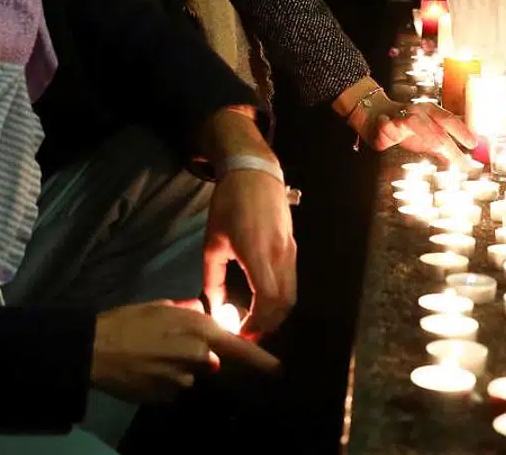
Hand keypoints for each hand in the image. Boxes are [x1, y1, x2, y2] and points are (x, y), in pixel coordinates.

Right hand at [90, 300, 280, 403]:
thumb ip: (190, 311)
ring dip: (181, 368)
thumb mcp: (163, 307)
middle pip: (215, 365)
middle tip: (172, 348)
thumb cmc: (130, 321)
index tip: (279, 370)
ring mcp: (183, 381)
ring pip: (192, 376)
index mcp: (200, 331)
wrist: (96, 349)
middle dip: (204, 359)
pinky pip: (173, 388)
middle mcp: (198, 358)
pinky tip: (147, 369)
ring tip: (153, 355)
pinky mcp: (166, 397)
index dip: (262, 361)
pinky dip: (166, 380)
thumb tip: (204, 312)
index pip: (240, 349)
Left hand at [203, 169, 297, 337]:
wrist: (255, 172)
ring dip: (275, 314)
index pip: (267, 298)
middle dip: (268, 325)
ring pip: (291, 294)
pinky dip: (280, 298)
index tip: (241, 333)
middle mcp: (279, 254)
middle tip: (248, 334)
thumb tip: (215, 306)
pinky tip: (263, 301)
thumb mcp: (212, 241)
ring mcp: (289, 250)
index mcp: (256, 251)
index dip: (257, 322)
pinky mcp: (292, 247)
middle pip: (284, 303)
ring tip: (255, 322)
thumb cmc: (229, 203)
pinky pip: (291, 281)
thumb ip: (212, 277)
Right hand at [349, 89, 474, 164]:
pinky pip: (388, 126)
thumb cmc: (407, 128)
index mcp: (431, 111)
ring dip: (427, 134)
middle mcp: (418, 111)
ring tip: (437, 145)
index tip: (473, 144)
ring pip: (415, 123)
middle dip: (449, 140)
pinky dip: (390, 128)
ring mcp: (401, 115)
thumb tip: (464, 164)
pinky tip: (392, 135)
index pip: (449, 119)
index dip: (462, 131)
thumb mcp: (429, 138)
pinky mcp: (384, 124)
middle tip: (458, 156)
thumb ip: (445, 150)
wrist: (378, 118)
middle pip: (436, 124)